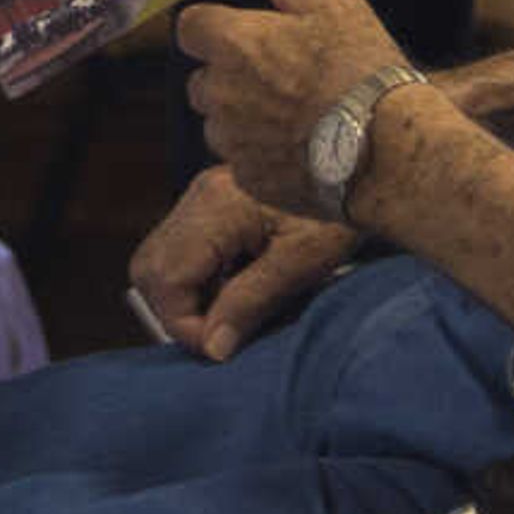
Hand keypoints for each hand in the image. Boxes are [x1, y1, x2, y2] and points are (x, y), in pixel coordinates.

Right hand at [126, 163, 357, 359]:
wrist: (362, 165)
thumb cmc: (339, 213)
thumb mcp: (301, 263)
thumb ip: (250, 303)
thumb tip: (212, 347)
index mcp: (217, 207)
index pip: (166, 280)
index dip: (184, 324)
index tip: (221, 348)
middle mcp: (200, 196)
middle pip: (150, 268)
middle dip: (176, 311)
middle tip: (221, 333)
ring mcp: (204, 194)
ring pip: (161, 259)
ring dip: (186, 296)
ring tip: (232, 311)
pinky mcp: (215, 200)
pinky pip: (183, 248)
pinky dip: (200, 278)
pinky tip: (239, 286)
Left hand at [173, 0, 411, 216]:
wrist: (382, 146)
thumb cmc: (359, 71)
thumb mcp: (339, 10)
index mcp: (234, 43)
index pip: (190, 27)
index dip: (211, 29)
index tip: (237, 34)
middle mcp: (221, 92)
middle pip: (201, 81)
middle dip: (227, 78)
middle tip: (273, 79)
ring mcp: (232, 140)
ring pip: (218, 126)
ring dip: (240, 120)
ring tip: (288, 119)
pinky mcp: (249, 179)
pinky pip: (241, 163)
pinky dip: (260, 157)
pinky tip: (297, 151)